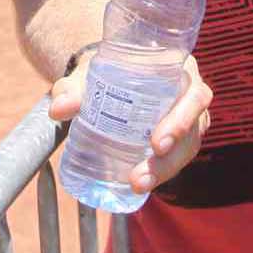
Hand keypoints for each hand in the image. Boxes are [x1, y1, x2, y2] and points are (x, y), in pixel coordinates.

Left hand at [48, 50, 212, 195]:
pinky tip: (140, 182)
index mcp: (178, 68)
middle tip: (142, 174)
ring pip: (187, 146)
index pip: (194, 92)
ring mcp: (187, 117)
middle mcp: (188, 93)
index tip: (157, 143)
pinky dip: (161, 170)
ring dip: (165, 169)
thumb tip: (57, 109)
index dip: (183, 119)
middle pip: (193, 126)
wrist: (106, 75)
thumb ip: (72, 88)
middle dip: (172, 155)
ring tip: (137, 184)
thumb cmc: (105, 70)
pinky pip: (178, 156)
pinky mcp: (178, 136)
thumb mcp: (89, 75)